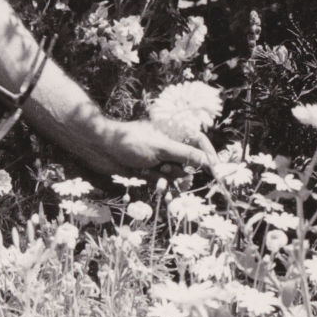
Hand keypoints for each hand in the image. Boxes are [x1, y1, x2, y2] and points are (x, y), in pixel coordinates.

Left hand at [80, 118, 215, 178]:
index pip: (199, 141)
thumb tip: (210, 162)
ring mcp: (159, 158)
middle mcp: (168, 144)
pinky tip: (154, 184)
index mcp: (172, 132)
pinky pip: (164, 182)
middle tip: (168, 169)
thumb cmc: (130, 143)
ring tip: (153, 172)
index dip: (209, 154)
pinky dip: (161, 184)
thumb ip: (186, 155)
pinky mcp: (149, 171)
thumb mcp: (161, 149)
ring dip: (168, 178)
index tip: (216, 170)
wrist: (100, 150)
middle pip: (189, 161)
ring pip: (176, 174)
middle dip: (182, 169)